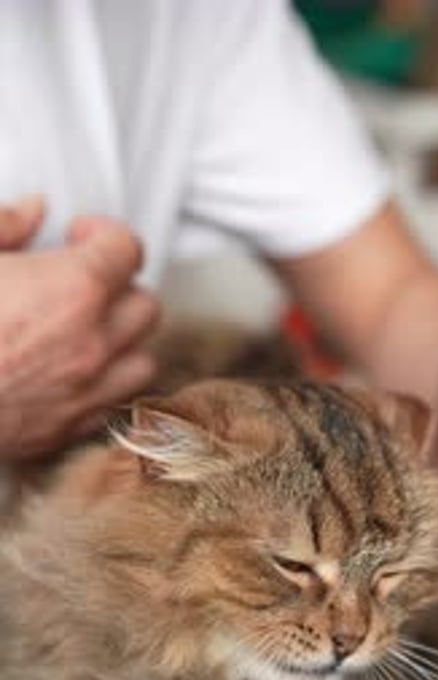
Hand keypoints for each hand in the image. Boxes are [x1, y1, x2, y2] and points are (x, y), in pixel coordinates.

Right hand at [0, 199, 158, 457]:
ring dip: (123, 342)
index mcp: (73, 289)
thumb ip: (4, 223)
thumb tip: (32, 211)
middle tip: (84, 281)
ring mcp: (84, 392)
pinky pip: (112, 405)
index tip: (80, 237)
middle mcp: (91, 344)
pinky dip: (103, 386)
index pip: (128, 249)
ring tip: (87, 330)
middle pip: (144, 305)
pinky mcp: (66, 430)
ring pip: (142, 360)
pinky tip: (72, 372)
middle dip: (120, 287)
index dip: (105, 234)